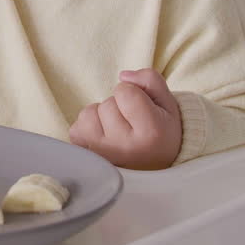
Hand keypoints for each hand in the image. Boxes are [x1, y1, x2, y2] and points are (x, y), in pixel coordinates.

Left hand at [68, 69, 182, 169]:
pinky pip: (76, 128)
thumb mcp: (167, 103)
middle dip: (117, 106)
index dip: (132, 92)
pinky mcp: (87, 158)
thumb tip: (122, 75)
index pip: (125, 91)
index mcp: (151, 133)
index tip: (142, 109)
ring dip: (100, 116)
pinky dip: (88, 128)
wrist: (154, 169)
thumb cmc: (160, 133)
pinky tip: (105, 138)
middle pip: (107, 103)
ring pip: (89, 113)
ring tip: (117, 130)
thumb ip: (149, 80)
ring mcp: (103, 155)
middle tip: (131, 124)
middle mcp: (125, 147)